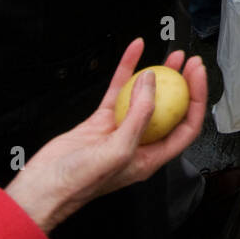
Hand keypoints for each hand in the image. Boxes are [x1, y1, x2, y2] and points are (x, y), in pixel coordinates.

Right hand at [2, 38, 206, 233]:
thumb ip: (139, 116)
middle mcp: (140, 143)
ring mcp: (120, 129)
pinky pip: (119, 90)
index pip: (186, 125)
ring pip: (145, 96)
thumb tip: (152, 83)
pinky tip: (134, 53)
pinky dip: (127, 70)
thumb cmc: (79, 183)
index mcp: (151, 157)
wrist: (42, 186)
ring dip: (157, 75)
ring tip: (169, 55)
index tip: (197, 75)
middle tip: (187, 62)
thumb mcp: (118, 151)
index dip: (196, 99)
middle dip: (182, 84)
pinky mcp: (101, 120)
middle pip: (170, 108)